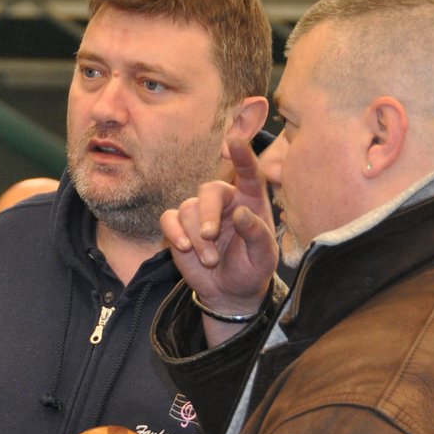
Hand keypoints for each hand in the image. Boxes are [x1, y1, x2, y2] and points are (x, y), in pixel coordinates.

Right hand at [160, 137, 277, 336]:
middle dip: (207, 213)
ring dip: (197, 237)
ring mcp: (199, 213)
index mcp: (250, 201)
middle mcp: (224, 202)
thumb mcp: (264, 258)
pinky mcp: (179, 227)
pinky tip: (183, 248)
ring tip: (210, 261)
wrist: (229, 293)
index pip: (249, 173)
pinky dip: (174, 232)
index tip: (235, 141)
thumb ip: (257, 234)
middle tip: (210, 236)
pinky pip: (169, 219)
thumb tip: (240, 214)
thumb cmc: (252, 269)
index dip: (243, 157)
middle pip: (209, 191)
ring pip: (188, 209)